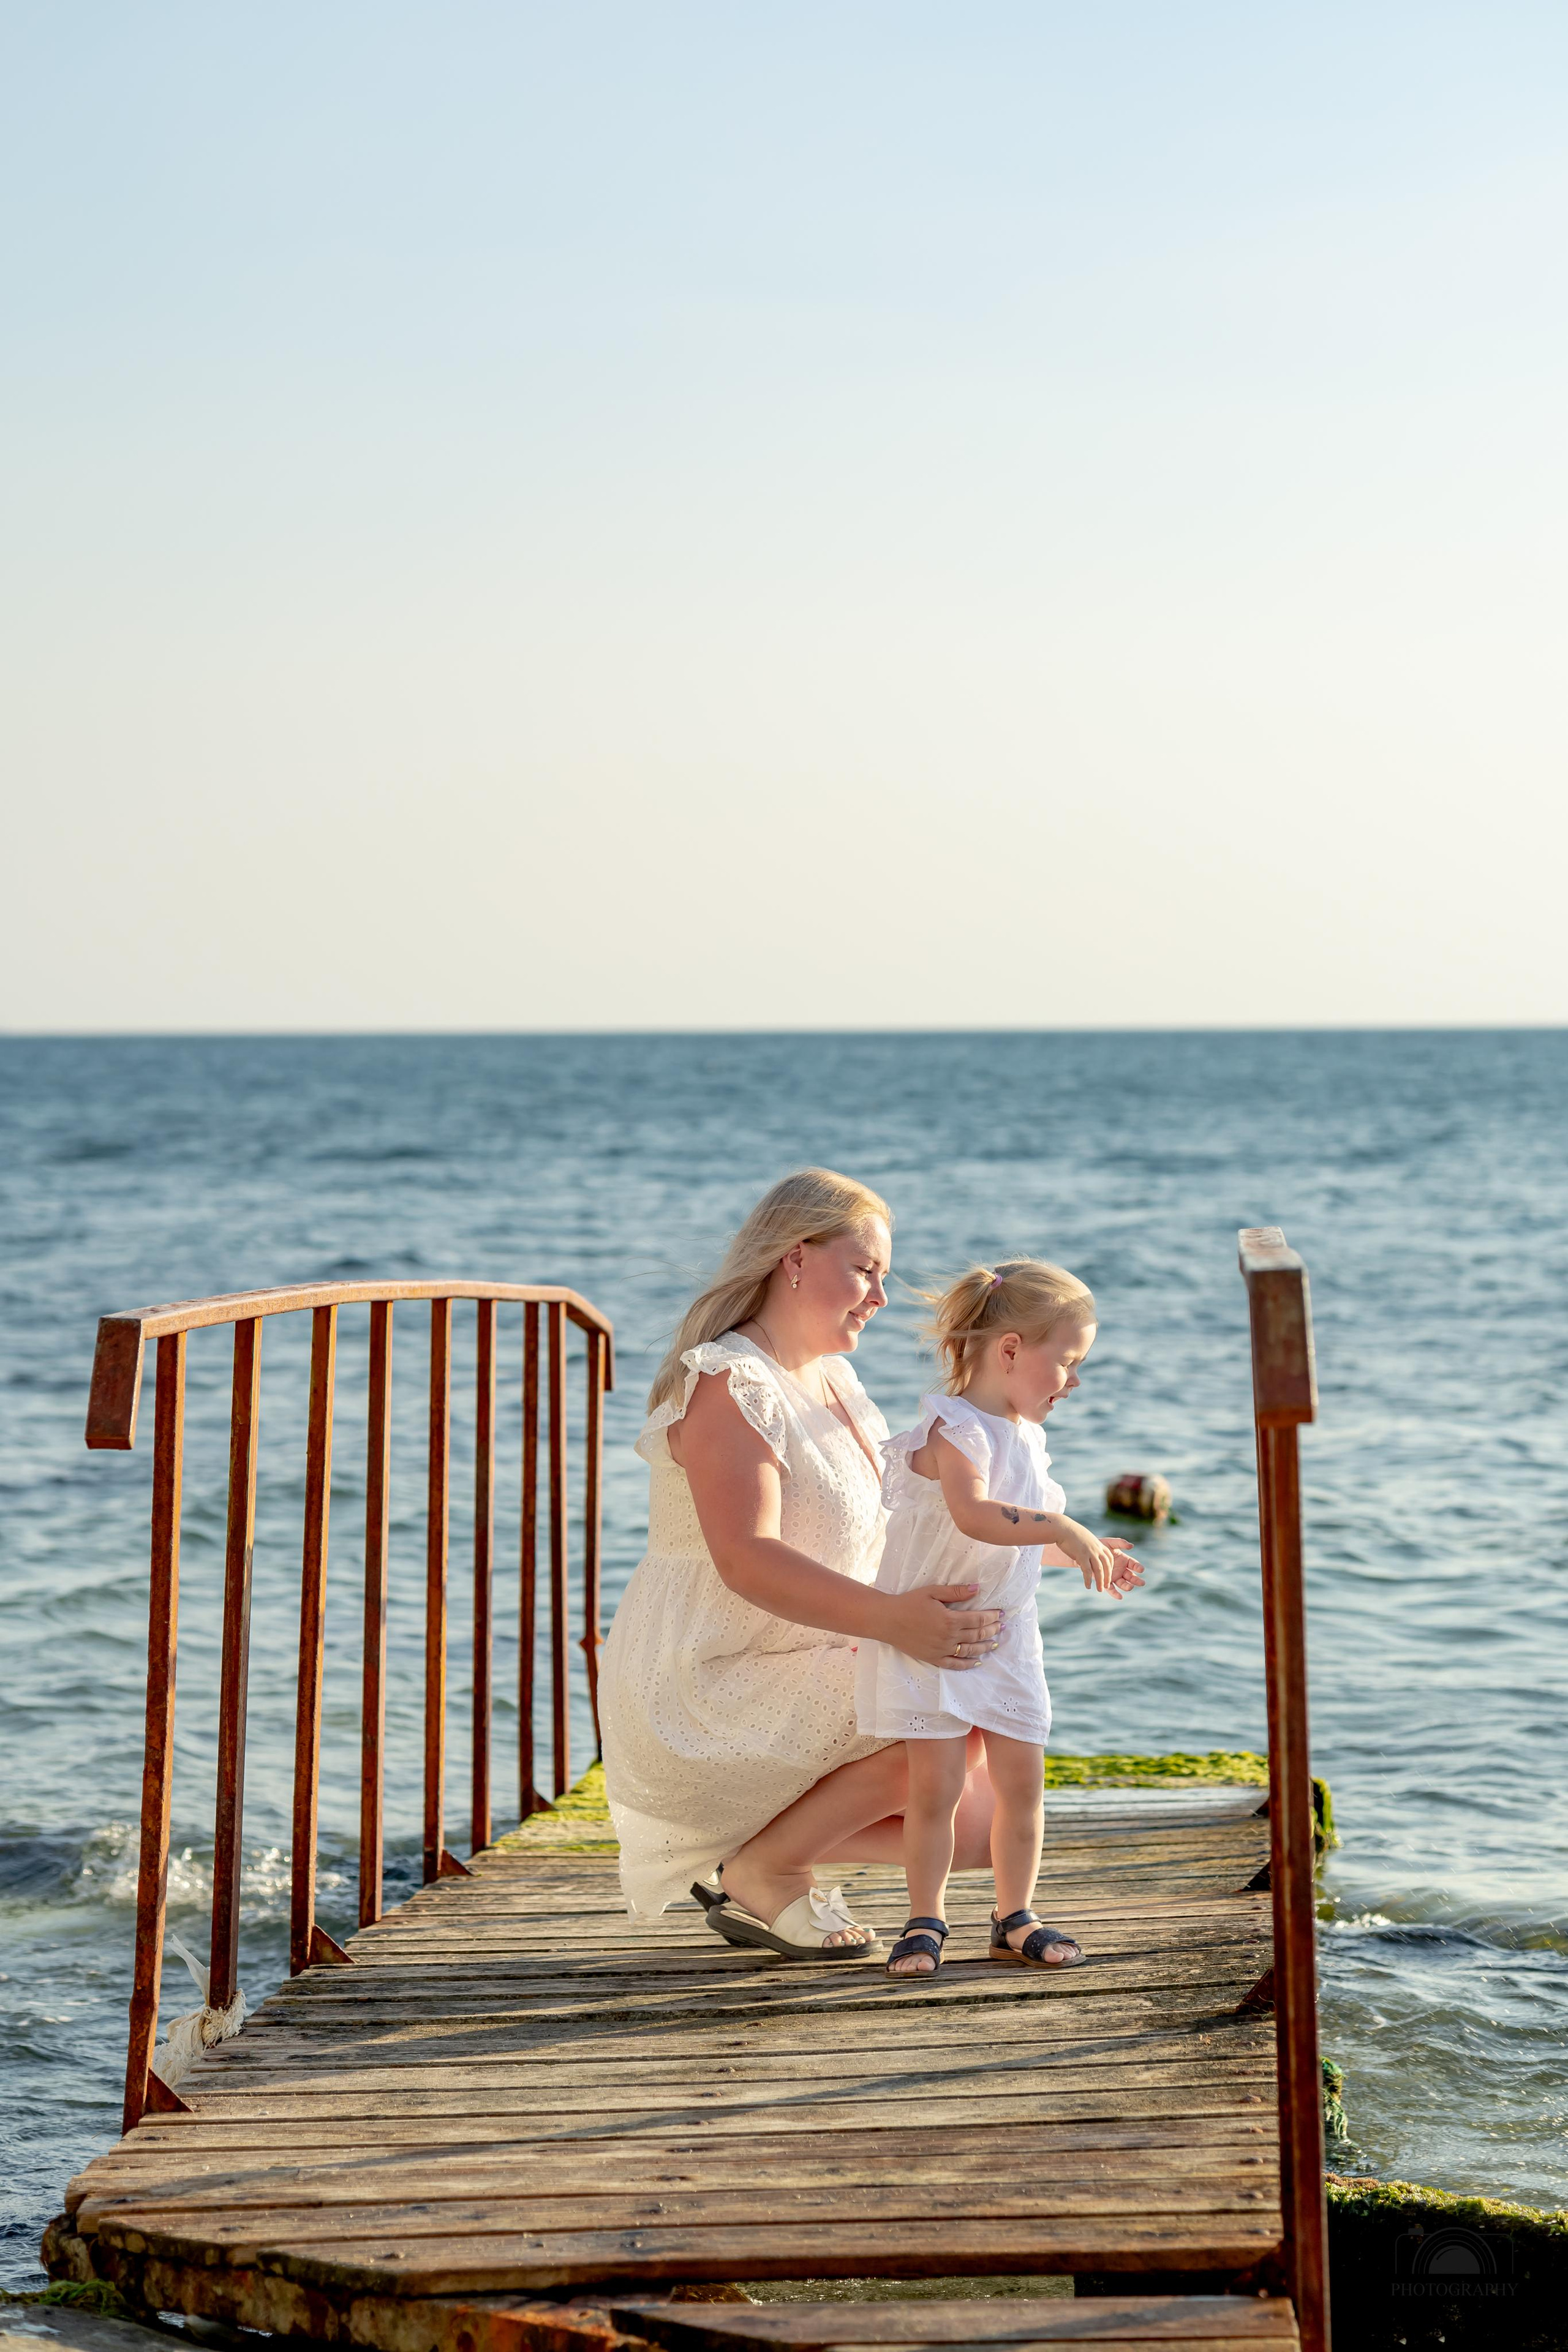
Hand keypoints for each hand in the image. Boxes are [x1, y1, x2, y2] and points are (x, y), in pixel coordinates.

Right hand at [882, 1584, 1001, 1668]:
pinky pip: (955, 1664)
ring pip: (970, 1651)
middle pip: (977, 1635)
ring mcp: (942, 1650)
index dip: (991, 1617)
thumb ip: (956, 1592)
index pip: (978, 1620)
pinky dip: (968, 1664)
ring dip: (985, 1647)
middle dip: (992, 1630)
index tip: (1001, 1614)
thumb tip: (977, 1588)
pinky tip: (977, 1661)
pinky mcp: (934, 1659)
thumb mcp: (932, 1592)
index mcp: (949, 1619)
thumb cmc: (909, 1603)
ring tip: (995, 1643)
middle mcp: (948, 1637)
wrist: (887, 1620)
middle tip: (1002, 1627)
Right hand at [1052, 1516, 1124, 1594]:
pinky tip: (1087, 1586)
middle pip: (1106, 1565)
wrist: (1063, 1529)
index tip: (1109, 1575)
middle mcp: (1097, 1548)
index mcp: (1099, 1544)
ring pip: (1099, 1570)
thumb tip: (1089, 1552)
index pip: (1109, 1558)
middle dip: (1107, 1577)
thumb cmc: (1072, 1533)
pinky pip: (1087, 1571)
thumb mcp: (1085, 1538)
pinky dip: (1088, 1579)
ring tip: (1100, 1590)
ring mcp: (1090, 1552)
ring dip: (1100, 1581)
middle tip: (1107, 1586)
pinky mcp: (1081, 1556)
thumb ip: (1090, 1546)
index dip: (1110, 1568)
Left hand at [1106, 1538, 1144, 1596]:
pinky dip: (1115, 1593)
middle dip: (1136, 1580)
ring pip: (1123, 1583)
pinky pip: (1111, 1589)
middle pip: (1131, 1576)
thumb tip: (1132, 1546)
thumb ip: (1120, 1543)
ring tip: (1130, 1587)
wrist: (1088, 1552)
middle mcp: (1121, 1570)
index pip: (1133, 1564)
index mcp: (1124, 1560)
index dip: (1137, 1567)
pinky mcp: (1106, 1581)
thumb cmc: (1101, 1546)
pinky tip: (1119, 1597)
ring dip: (1127, 1586)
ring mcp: (1115, 1576)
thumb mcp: (1110, 1543)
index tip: (1141, 1569)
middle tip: (1141, 1583)